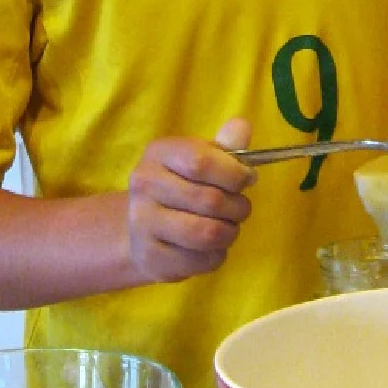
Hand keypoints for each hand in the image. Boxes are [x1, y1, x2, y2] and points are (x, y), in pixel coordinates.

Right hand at [125, 117, 256, 283]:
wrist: (140, 229)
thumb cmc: (182, 186)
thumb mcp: (202, 158)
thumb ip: (226, 146)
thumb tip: (242, 127)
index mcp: (159, 153)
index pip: (201, 162)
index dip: (234, 173)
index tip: (247, 179)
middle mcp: (144, 185)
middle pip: (210, 200)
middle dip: (238, 207)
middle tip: (240, 208)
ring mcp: (143, 224)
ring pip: (208, 234)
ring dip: (230, 232)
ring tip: (228, 227)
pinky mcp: (151, 258)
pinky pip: (202, 260)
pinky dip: (217, 255)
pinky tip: (210, 247)